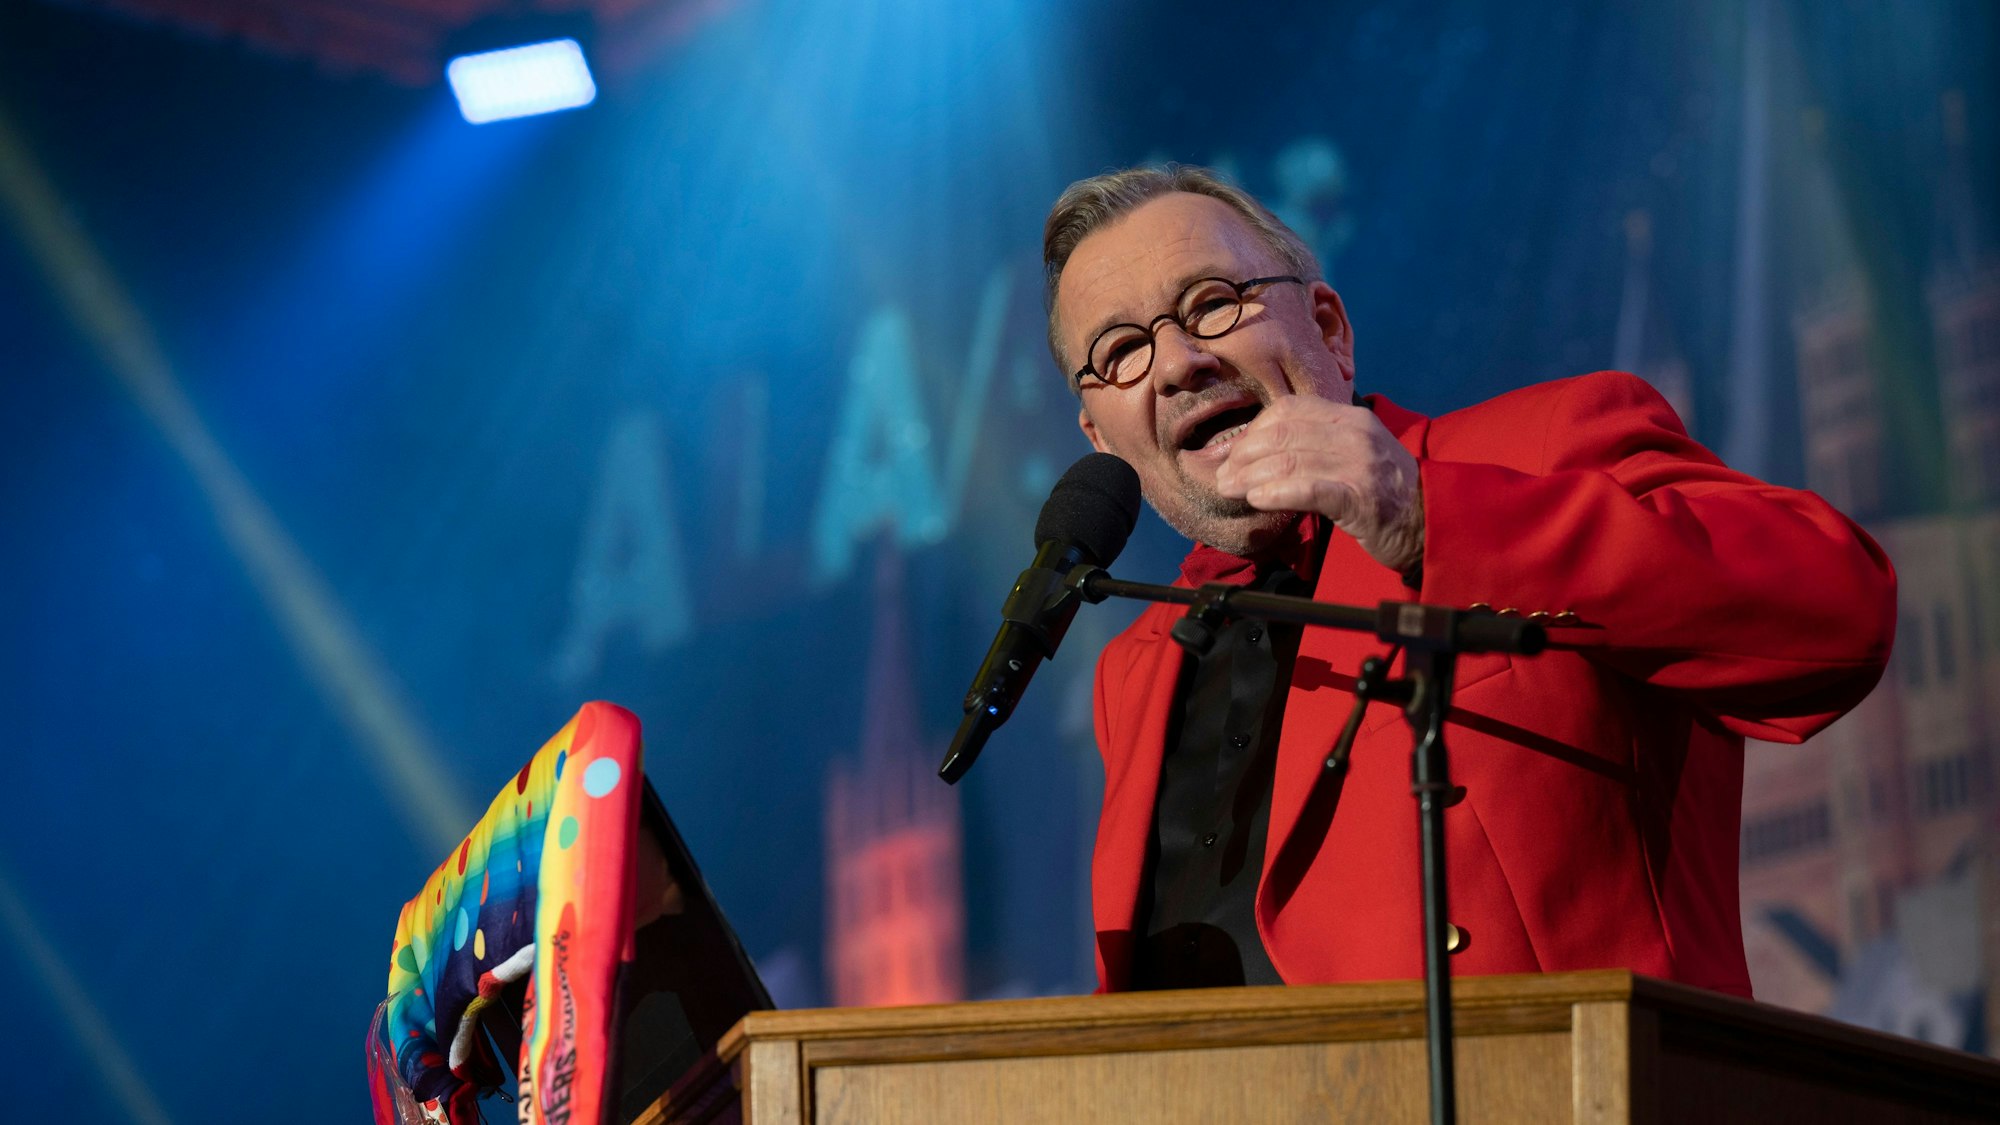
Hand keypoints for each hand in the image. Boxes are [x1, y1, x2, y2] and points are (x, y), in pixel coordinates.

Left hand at [1214, 396, 1424, 573]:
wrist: (1430, 520)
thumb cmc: (1385, 491)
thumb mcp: (1354, 452)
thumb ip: (1317, 444)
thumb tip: (1263, 450)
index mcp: (1350, 418)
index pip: (1289, 410)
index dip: (1254, 431)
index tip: (1234, 453)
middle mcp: (1355, 434)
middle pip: (1283, 434)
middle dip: (1244, 455)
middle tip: (1224, 476)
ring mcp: (1359, 464)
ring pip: (1290, 460)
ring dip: (1251, 476)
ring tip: (1230, 489)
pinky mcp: (1360, 497)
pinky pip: (1309, 489)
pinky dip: (1277, 493)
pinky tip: (1257, 500)